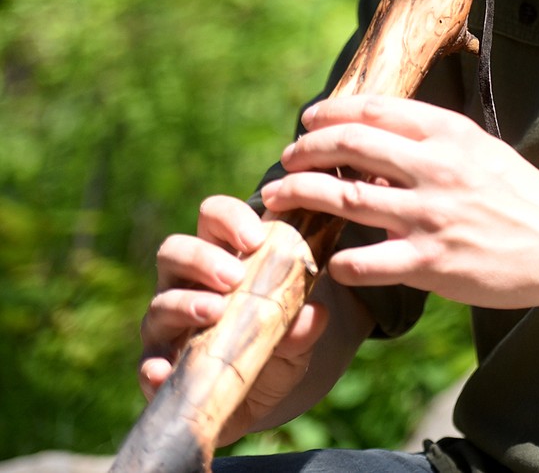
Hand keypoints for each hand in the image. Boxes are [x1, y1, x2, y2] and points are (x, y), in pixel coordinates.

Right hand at [138, 194, 330, 443]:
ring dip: (185, 303)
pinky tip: (166, 370)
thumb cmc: (273, 346)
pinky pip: (147, 362)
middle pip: (175, 250)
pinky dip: (154, 364)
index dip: (230, 218)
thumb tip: (315, 313)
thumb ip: (305, 322)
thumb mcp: (297, 335)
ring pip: (160, 301)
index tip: (257, 238)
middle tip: (235, 276)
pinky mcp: (157, 367)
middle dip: (203, 258)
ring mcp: (167, 324)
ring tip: (216, 310)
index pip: (214, 216)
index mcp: (222, 256)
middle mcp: (186, 283)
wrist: (255, 398)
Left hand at [260, 96, 538, 307]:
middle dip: (306, 148)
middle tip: (286, 157)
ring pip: (346, 198)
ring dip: (302, 195)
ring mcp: (432, 216)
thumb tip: (370, 145)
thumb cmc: (517, 194)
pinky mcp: (431, 262)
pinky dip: (339, 259)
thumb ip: (428, 143)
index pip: (375, 109)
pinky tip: (331, 260)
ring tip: (277, 198)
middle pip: (351, 145)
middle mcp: (436, 167)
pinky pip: (365, 261)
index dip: (332, 112)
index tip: (308, 120)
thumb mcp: (477, 150)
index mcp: (449, 133)